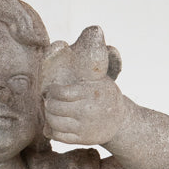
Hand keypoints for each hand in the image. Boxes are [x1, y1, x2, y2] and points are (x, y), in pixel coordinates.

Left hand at [41, 25, 125, 147]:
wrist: (121, 121)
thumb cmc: (105, 94)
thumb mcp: (101, 77)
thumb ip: (91, 63)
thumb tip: (94, 30)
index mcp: (90, 92)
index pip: (60, 93)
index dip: (52, 92)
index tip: (53, 90)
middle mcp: (87, 110)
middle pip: (54, 108)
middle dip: (48, 104)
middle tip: (48, 101)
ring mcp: (84, 126)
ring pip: (54, 122)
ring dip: (48, 117)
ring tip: (51, 111)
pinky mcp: (82, 138)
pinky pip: (58, 136)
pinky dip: (52, 130)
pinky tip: (54, 124)